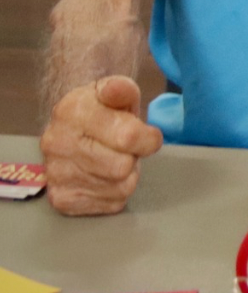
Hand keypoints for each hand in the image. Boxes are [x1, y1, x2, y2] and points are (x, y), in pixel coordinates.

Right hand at [40, 75, 162, 215]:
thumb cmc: (104, 110)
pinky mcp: (61, 199)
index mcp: (72, 111)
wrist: (74, 128)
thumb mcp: (116, 91)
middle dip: (133, 157)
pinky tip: (104, 176)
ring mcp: (55, 173)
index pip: (128, 137)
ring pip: (120, 188)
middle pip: (122, 167)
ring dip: (126, 176)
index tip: (145, 133)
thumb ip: (122, 89)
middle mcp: (57, 144)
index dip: (148, 138)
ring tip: (113, 159)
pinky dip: (116, 192)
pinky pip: (111, 204)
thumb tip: (118, 89)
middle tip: (125, 148)